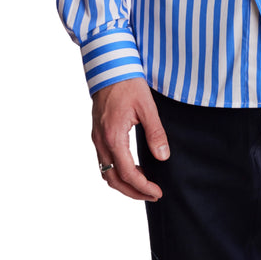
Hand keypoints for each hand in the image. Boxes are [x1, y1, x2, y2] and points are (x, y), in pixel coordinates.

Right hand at [92, 77, 168, 200]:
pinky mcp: (97, 133)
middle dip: (132, 192)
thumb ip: (155, 133)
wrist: (109, 67)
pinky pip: (103, 161)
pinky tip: (132, 167)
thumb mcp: (147, 106)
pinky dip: (116, 171)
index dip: (143, 187)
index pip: (128, 173)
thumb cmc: (128, 83)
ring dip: (123, 183)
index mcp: (114, 136)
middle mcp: (101, 141)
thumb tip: (163, 156)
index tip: (157, 192)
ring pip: (105, 172)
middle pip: (113, 179)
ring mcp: (97, 138)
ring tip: (143, 185)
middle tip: (152, 194)